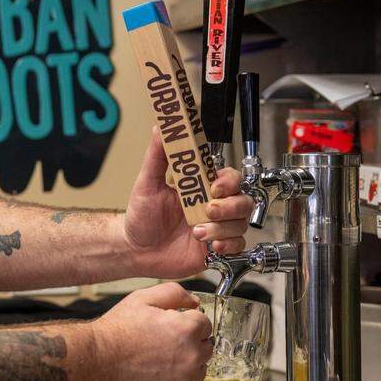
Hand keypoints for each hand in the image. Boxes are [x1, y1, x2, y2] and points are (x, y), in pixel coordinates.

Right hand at [90, 283, 212, 380]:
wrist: (99, 359)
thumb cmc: (118, 330)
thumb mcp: (143, 298)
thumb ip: (175, 293)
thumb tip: (194, 302)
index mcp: (187, 328)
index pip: (205, 324)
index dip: (189, 322)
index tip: (175, 326)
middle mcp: (191, 354)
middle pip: (206, 346)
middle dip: (191, 342)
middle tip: (167, 342)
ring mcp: (186, 379)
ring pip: (201, 369)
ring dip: (189, 364)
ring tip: (164, 360)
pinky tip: (174, 379)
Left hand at [123, 127, 253, 278]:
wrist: (137, 252)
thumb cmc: (142, 218)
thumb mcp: (147, 184)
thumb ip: (157, 156)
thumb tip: (160, 128)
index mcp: (200, 187)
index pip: (228, 177)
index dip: (227, 181)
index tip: (213, 188)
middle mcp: (212, 205)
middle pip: (243, 199)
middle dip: (230, 206)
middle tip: (208, 211)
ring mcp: (216, 227)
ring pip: (241, 222)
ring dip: (222, 228)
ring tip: (197, 233)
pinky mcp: (217, 247)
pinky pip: (238, 244)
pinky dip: (228, 245)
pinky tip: (211, 246)